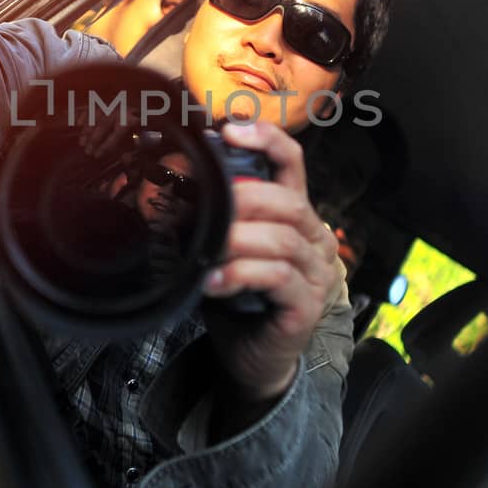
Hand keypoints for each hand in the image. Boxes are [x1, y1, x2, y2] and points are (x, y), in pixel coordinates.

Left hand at [202, 121, 341, 403]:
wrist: (252, 357)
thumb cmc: (238, 296)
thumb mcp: (224, 248)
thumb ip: (213, 219)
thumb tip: (172, 191)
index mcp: (293, 213)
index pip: (292, 162)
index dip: (266, 139)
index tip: (230, 130)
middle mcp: (313, 238)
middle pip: (288, 201)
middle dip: (244, 199)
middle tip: (205, 208)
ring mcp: (315, 273)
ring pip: (282, 239)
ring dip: (237, 240)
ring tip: (205, 249)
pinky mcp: (306, 305)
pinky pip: (278, 278)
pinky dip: (240, 274)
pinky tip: (212, 282)